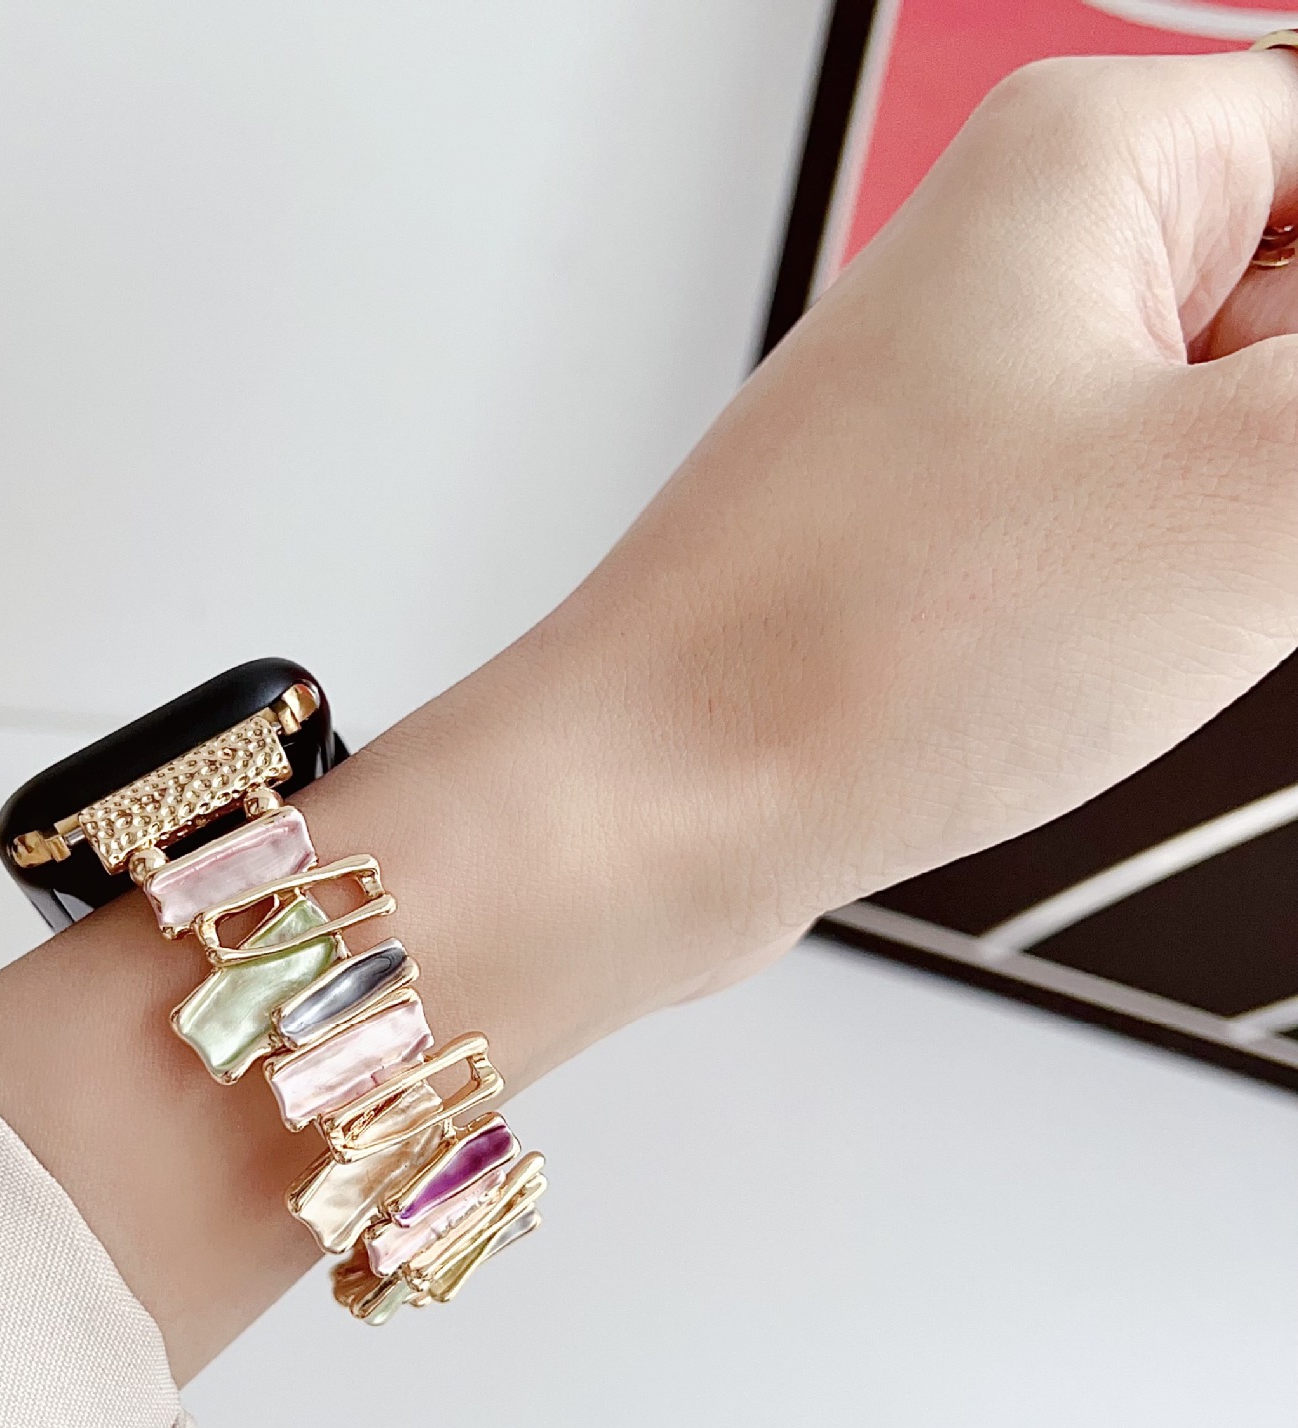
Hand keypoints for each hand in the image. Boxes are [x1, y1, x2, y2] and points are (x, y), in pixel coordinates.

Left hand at [569, 49, 1297, 962]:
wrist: (653, 812)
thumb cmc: (864, 651)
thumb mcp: (1263, 493)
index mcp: (1094, 156)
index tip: (1288, 483)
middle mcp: (1015, 259)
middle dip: (1297, 446)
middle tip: (1228, 556)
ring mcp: (970, 405)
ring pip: (1225, 431)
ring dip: (1250, 538)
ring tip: (1135, 620)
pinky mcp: (944, 534)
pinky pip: (1135, 527)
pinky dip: (1175, 597)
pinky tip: (1102, 664)